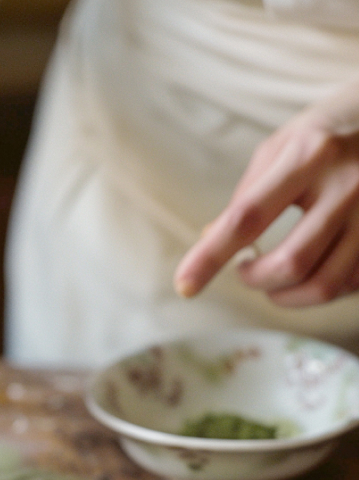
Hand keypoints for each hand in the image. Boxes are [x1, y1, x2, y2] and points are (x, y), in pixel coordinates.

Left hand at [174, 85, 358, 307]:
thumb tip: (209, 240)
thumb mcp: (281, 147)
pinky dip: (318, 290)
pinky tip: (309, 273)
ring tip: (272, 281)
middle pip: (290, 263)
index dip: (211, 256)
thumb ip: (246, 196)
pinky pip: (348, 285)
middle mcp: (348, 185)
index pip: (247, 217)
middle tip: (245, 271)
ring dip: (286, 296)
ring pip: (323, 285)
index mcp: (310, 155)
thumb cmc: (327, 134)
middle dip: (256, 281)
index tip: (185, 285)